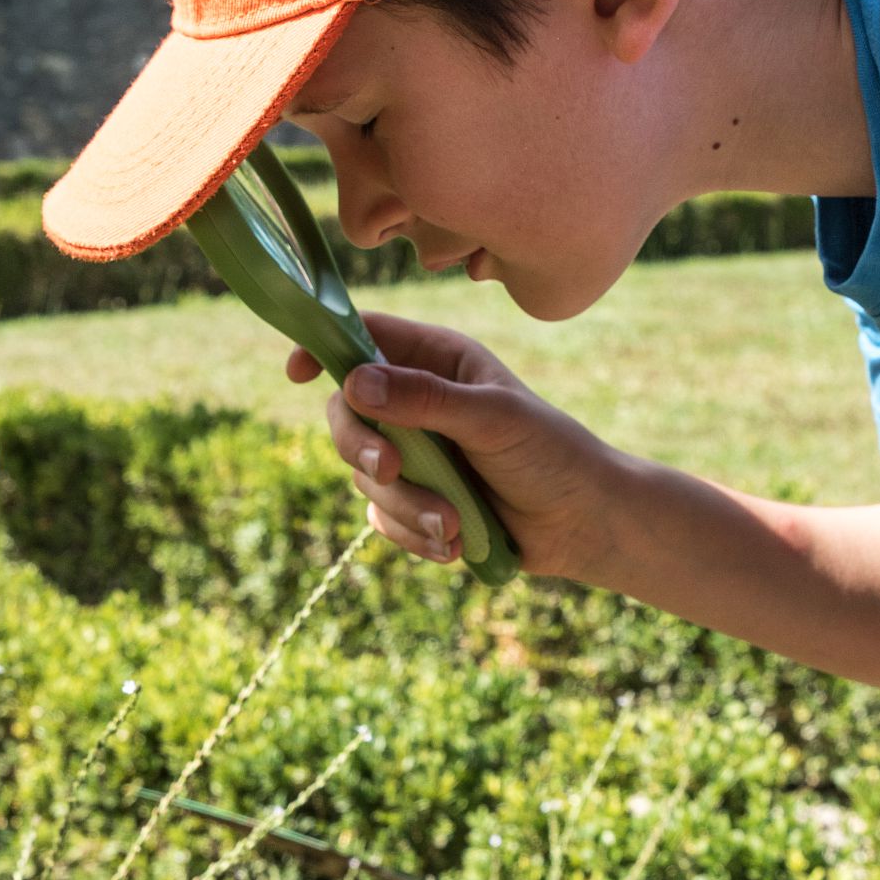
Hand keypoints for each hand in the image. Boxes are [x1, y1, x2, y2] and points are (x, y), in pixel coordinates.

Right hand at [288, 312, 631, 582]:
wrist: (583, 524)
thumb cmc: (550, 454)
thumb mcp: (492, 419)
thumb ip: (425, 399)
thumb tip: (353, 382)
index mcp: (438, 359)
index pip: (364, 336)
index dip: (324, 346)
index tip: (297, 372)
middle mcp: (419, 400)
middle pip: (347, 413)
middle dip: (364, 447)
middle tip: (394, 469)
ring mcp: (416, 452)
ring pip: (365, 474)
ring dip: (406, 506)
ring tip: (456, 524)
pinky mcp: (417, 499)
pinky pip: (382, 516)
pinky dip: (412, 533)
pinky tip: (455, 542)